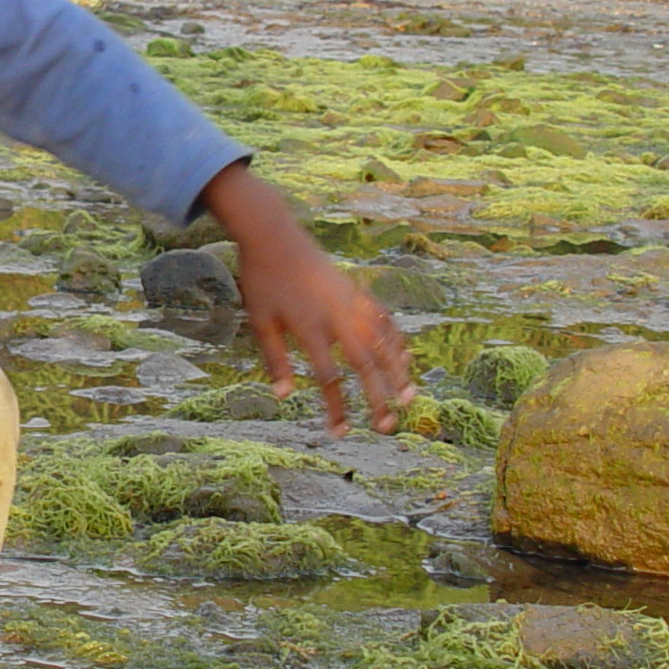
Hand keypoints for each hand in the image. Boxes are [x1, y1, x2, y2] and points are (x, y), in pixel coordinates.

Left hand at [201, 164, 413, 435]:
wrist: (275, 236)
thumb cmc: (262, 280)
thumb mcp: (259, 320)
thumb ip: (274, 359)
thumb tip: (284, 396)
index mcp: (309, 327)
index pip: (328, 377)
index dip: (336, 408)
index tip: (340, 433)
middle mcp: (336, 316)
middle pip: (365, 364)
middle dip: (378, 398)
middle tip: (386, 427)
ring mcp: (351, 302)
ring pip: (383, 342)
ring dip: (397, 372)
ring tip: (409, 399)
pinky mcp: (358, 292)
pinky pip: (384, 319)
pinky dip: (396, 341)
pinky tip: (404, 360)